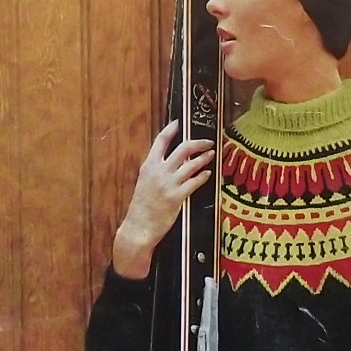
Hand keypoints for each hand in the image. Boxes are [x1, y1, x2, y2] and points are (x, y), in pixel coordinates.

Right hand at [112, 120, 214, 278]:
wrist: (138, 228)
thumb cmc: (141, 208)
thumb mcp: (144, 183)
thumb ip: (155, 171)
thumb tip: (169, 161)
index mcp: (148, 166)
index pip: (160, 141)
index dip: (171, 129)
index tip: (179, 122)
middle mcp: (159, 172)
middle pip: (183, 149)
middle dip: (198, 143)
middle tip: (207, 141)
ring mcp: (169, 184)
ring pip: (192, 164)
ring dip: (204, 158)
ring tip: (211, 155)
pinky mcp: (177, 196)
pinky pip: (195, 182)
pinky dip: (203, 176)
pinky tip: (208, 174)